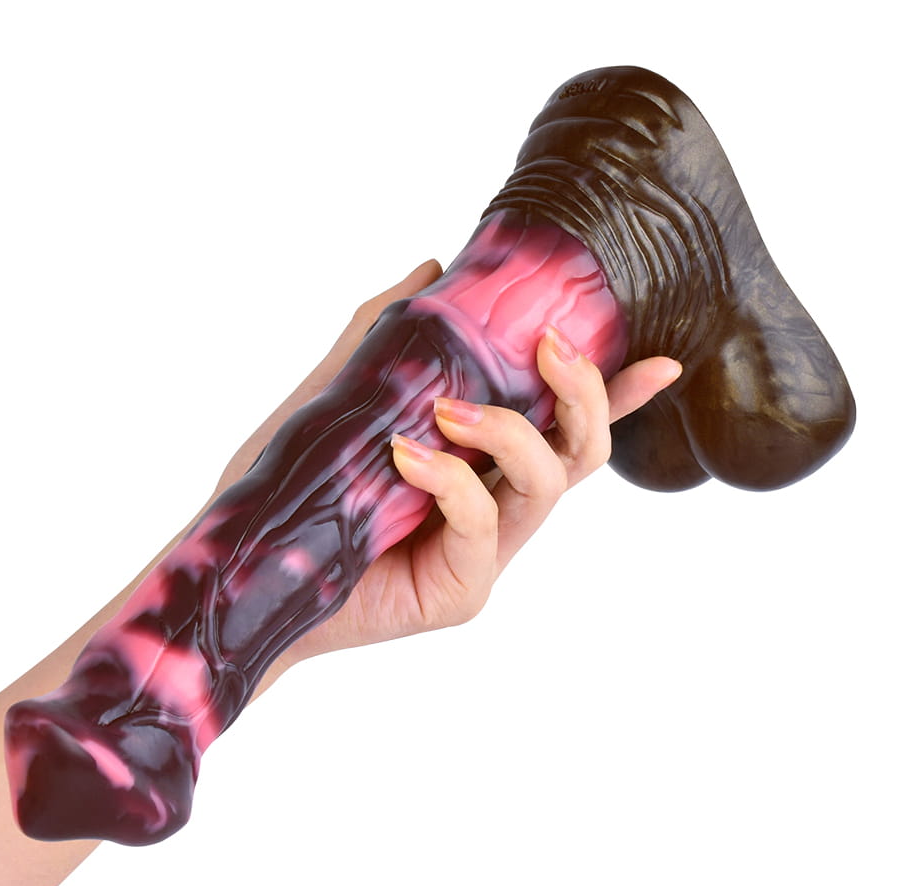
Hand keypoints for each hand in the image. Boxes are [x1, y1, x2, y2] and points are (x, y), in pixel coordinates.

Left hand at [230, 261, 680, 688]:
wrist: (252, 564)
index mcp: (482, 463)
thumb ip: (386, 336)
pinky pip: (484, 525)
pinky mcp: (461, 589)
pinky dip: (452, 480)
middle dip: (585, 394)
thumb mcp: (340, 394)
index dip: (619, 397)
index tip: (660, 358)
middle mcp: (496, 504)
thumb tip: (434, 268)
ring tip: (449, 410)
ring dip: (510, 430)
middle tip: (550, 344)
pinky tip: (407, 456)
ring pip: (548, 484)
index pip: (563, 425)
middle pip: (582, 452)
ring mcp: (485, 552)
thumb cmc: (297, 485)